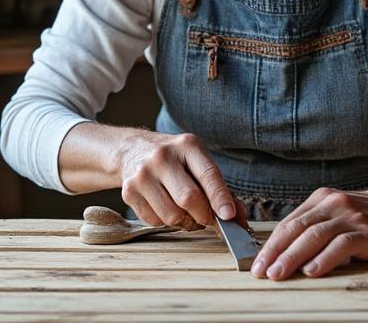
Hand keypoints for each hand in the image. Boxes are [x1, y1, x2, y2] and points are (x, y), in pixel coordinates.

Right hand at [117, 131, 246, 230]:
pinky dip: (165, 222)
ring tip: (186, 213)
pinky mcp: (129, 191)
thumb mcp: (197, 161)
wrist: (132, 150)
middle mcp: (163, 157)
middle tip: (209, 220)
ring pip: (172, 215)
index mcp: (187, 145)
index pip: (208, 174)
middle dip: (204, 216)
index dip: (220, 198)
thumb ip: (220, 188)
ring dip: (185, 222)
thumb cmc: (174, 160)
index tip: (229, 216)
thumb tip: (238, 219)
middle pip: (189, 198)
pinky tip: (165, 207)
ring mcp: (143, 174)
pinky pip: (155, 221)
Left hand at [252, 187, 367, 279]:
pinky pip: (340, 245)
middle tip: (261, 271)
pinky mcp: (366, 231)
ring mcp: (349, 217)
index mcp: (320, 200)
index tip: (257, 263)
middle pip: (296, 229)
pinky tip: (312, 271)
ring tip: (279, 273)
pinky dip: (324, 258)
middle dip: (275, 252)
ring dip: (292, 257)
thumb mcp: (334, 214)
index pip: (288, 223)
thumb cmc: (362, 217)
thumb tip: (281, 253)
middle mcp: (332, 205)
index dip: (270, 244)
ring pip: (314, 236)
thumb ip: (312, 227)